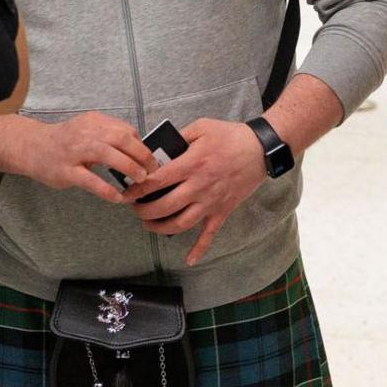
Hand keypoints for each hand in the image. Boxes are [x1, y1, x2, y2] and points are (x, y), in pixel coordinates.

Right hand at [13, 112, 159, 204]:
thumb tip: (138, 149)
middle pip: (121, 138)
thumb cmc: (65, 141)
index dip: (141, 145)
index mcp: (93, 121)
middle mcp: (85, 133)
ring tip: (140, 179)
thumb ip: (108, 135)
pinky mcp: (66, 171)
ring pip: (108, 155)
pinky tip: (117, 197)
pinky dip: (106, 190)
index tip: (149, 159)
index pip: (125, 130)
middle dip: (141, 155)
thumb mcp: (87, 129)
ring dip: (129, 168)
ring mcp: (74, 152)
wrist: (31, 147)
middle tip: (151, 170)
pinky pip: (90, 180)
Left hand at [129, 119, 267, 265]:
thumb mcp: (201, 127)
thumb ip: (178, 137)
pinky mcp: (222, 210)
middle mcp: (199, 186)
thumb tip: (158, 147)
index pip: (157, 181)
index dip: (138, 189)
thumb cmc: (230, 136)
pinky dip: (200, 249)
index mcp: (192, 164)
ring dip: (161, 228)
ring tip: (149, 224)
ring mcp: (211, 201)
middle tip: (134, 208)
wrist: (260, 149)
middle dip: (144, 211)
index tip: (126, 192)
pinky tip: (189, 259)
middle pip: (165, 206)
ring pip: (182, 223)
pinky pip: (210, 234)